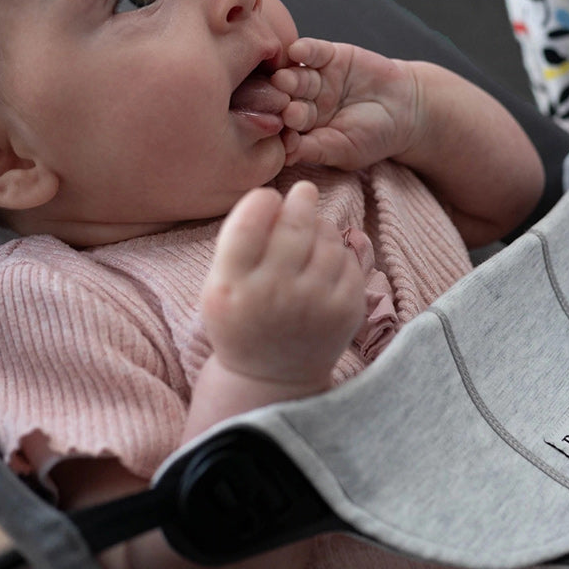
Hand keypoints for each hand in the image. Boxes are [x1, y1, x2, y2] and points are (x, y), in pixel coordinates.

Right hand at [201, 181, 365, 390]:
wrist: (271, 378)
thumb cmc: (242, 318)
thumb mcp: (220, 285)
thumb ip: (238, 242)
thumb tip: (274, 196)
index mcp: (231, 288)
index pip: (248, 224)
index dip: (262, 201)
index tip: (268, 197)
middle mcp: (273, 295)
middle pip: (294, 225)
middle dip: (301, 200)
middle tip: (304, 191)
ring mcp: (314, 305)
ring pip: (326, 238)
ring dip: (321, 226)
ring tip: (311, 233)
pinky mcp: (346, 311)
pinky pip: (349, 260)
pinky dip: (339, 252)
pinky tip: (326, 262)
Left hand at [272, 38, 420, 169]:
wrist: (406, 109)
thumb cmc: (374, 137)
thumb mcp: (345, 150)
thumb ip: (315, 149)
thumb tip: (285, 157)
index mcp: (302, 129)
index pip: (285, 129)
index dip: (283, 131)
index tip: (282, 135)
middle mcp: (303, 102)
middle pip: (287, 101)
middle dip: (283, 103)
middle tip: (283, 107)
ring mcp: (315, 78)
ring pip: (296, 76)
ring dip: (289, 78)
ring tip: (284, 80)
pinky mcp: (329, 56)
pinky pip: (312, 51)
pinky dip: (304, 50)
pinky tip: (297, 51)